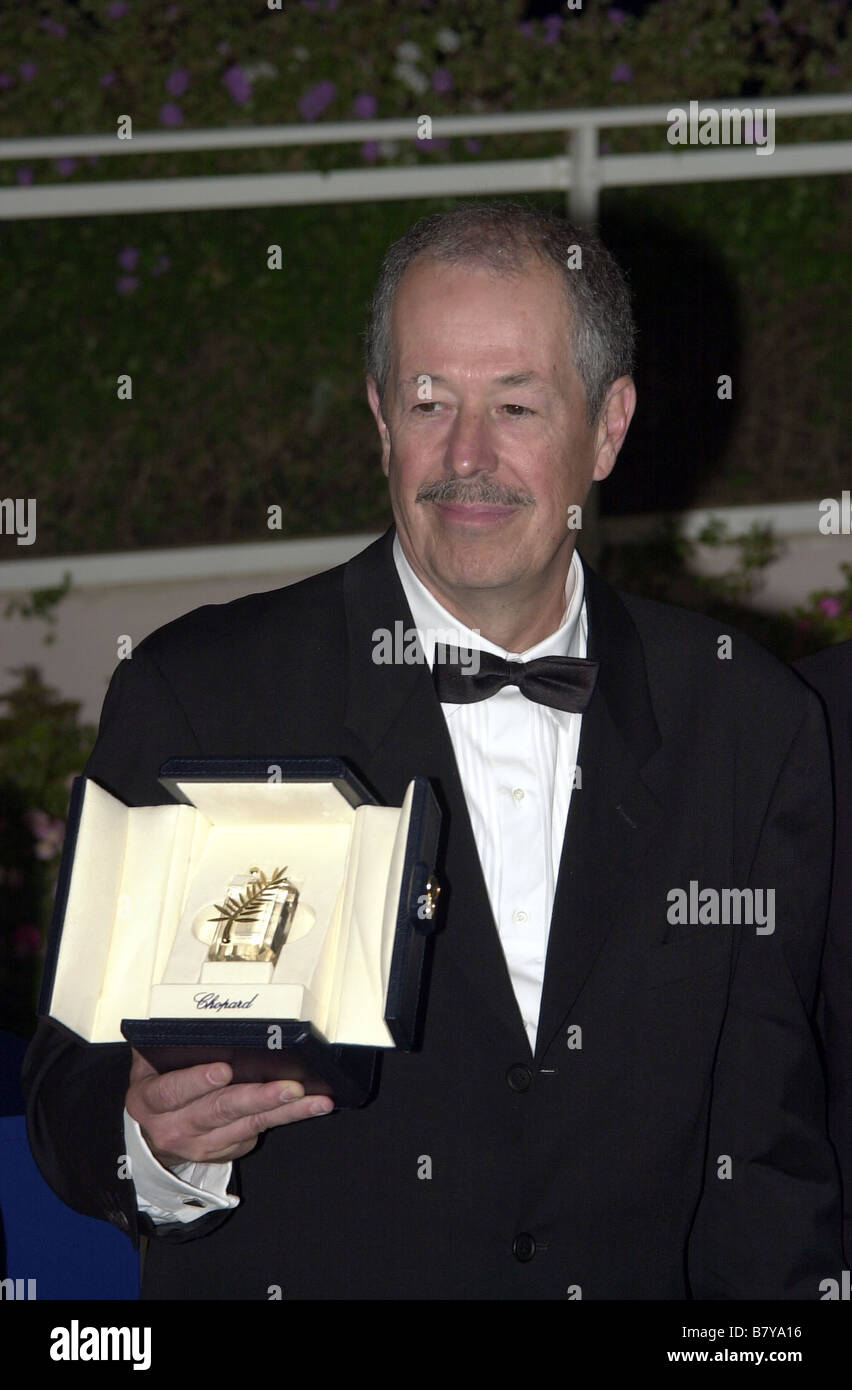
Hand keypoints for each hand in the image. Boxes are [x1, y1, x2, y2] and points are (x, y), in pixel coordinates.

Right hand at [126, 1048, 332, 1166]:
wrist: (149, 1140)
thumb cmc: (156, 1091)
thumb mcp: (148, 1067)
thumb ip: (165, 1047)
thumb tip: (193, 1018)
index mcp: (150, 1101)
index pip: (172, 1092)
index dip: (197, 1081)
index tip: (223, 1070)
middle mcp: (174, 1127)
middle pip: (220, 1111)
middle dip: (258, 1098)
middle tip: (290, 1087)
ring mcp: (200, 1145)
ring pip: (247, 1125)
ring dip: (284, 1112)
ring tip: (314, 1099)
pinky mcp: (222, 1153)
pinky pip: (256, 1133)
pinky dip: (284, 1119)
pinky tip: (307, 1107)